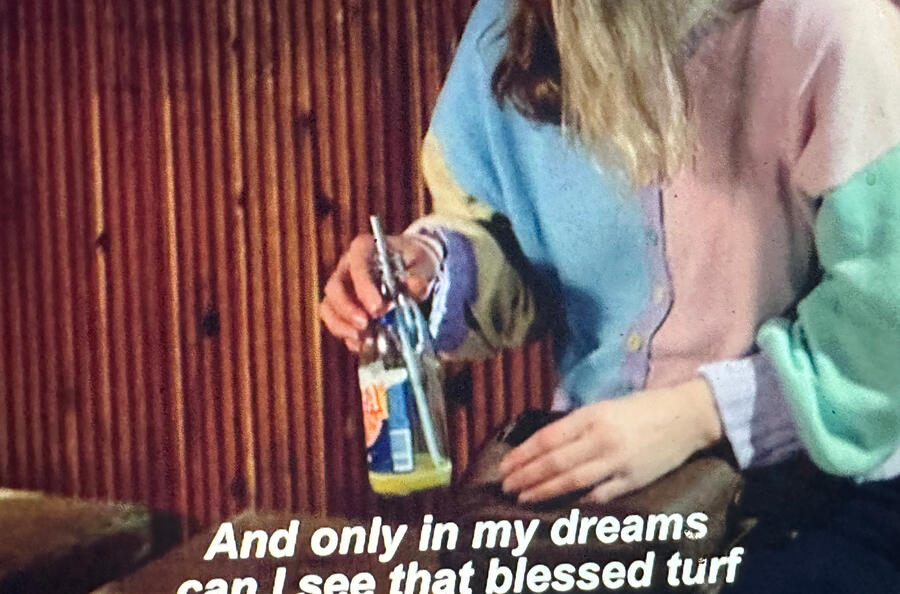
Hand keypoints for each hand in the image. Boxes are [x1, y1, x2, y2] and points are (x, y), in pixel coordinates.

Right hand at [319, 232, 440, 351]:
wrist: (412, 267)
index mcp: (364, 248)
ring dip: (343, 326)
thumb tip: (414, 286)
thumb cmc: (415, 261)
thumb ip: (420, 276)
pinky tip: (363, 344)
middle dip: (348, 310)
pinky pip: (336, 322)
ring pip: (328, 307)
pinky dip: (347, 335)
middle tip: (366, 326)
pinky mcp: (343, 307)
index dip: (363, 287)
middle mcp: (346, 266)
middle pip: (334, 288)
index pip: (357, 265)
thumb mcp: (424, 264)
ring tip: (364, 338)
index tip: (378, 308)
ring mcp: (342, 287)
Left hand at [498, 378, 722, 503]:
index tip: (505, 466)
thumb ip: (577, 425)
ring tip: (524, 497)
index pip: (547, 438)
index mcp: (592, 417)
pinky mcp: (634, 479)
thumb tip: (544, 444)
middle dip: (526, 476)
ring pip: (572, 480)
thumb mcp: (605, 407)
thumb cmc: (642, 408)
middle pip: (554, 462)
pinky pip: (600, 494)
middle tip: (506, 486)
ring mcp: (617, 461)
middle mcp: (601, 438)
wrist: (687, 416)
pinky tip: (561, 506)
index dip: (523, 455)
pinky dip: (579, 500)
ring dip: (544, 490)